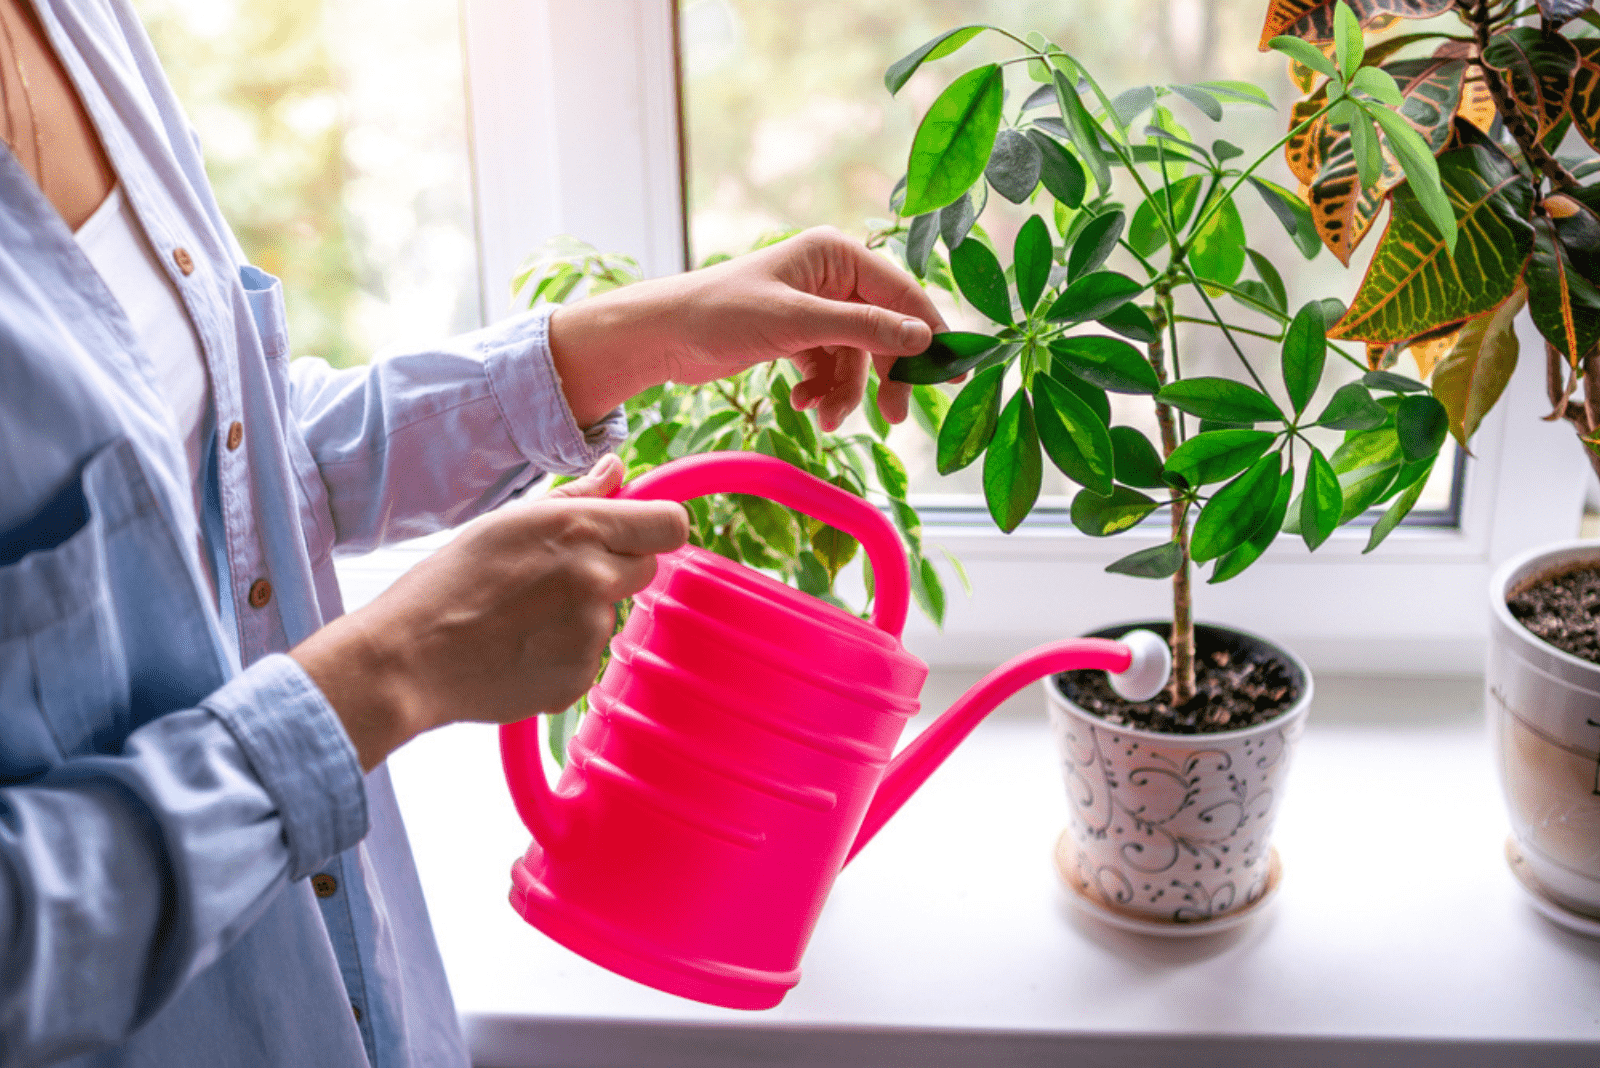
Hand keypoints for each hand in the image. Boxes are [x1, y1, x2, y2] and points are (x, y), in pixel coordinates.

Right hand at [290, 455, 686, 769]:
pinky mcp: (578, 677)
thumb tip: (618, 468)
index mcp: (581, 529)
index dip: (655, 527)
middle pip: (647, 569)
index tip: (635, 534)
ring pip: (611, 614)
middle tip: (558, 575)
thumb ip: (577, 496)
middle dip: (616, 568)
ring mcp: (590, 633)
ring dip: (582, 613)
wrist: (409, 659)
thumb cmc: (449, 581)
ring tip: (522, 616)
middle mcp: (596, 579)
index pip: (670, 524)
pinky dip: (562, 653)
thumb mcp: (510, 521)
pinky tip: (518, 648)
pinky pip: (588, 656)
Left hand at [549, 227, 945, 431]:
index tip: (954, 373)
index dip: (930, 333)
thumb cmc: (722, 314)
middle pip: (885, 330)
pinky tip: (802, 404)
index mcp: (836, 255)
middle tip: (894, 417)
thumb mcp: (797, 323)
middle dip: (886, 375)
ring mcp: (815, 307)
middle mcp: (831, 276)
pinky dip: (823, 390)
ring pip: (857, 358)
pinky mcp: (798, 335)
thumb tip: (922, 337)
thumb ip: (862, 330)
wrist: (664, 337)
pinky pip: (831, 368)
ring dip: (846, 392)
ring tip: (825, 417)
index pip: (902, 294)